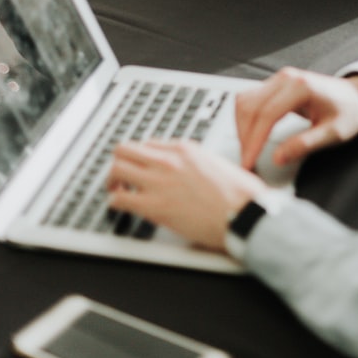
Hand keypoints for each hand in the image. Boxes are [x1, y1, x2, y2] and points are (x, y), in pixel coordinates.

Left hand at [107, 139, 267, 248]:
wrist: (244, 213)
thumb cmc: (240, 193)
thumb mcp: (218, 163)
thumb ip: (197, 162)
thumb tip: (189, 169)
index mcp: (185, 149)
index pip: (148, 144)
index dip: (141, 157)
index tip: (141, 167)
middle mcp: (168, 160)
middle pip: (124, 150)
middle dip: (119, 162)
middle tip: (121, 176)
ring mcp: (159, 181)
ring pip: (116, 169)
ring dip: (113, 180)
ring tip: (117, 190)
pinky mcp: (154, 206)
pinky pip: (119, 199)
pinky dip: (115, 202)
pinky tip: (120, 207)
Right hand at [236, 67, 357, 171]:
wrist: (356, 96)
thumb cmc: (348, 112)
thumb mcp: (333, 133)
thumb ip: (305, 145)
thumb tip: (278, 158)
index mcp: (301, 87)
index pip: (267, 114)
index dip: (254, 141)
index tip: (249, 161)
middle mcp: (286, 78)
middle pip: (250, 106)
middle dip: (245, 137)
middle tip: (246, 162)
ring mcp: (279, 79)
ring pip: (245, 101)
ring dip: (242, 127)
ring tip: (247, 151)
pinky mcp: (275, 85)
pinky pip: (251, 99)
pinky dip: (246, 119)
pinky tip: (250, 136)